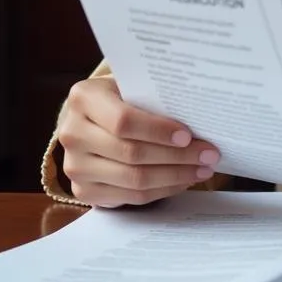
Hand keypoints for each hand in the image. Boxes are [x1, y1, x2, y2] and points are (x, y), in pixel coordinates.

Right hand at [57, 75, 220, 207]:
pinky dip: (162, 189)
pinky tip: (183, 180)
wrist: (89, 118)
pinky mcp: (83, 191)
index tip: (188, 135)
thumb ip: (153, 95)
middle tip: (209, 154)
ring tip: (203, 169)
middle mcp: (72, 133)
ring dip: (175, 176)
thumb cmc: (120, 96)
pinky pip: (130, 197)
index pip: (124, 121)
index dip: (158, 130)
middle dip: (177, 156)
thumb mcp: (129, 85)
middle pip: (131, 154)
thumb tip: (199, 112)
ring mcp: (74, 166)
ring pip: (133, 179)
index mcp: (83, 99)